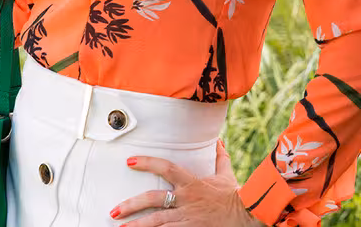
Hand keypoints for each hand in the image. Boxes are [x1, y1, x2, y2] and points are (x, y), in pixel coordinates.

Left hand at [111, 139, 265, 225]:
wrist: (246, 215)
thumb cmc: (234, 196)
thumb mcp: (225, 175)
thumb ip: (219, 158)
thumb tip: (218, 142)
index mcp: (192, 183)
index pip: (167, 168)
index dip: (148, 162)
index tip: (130, 161)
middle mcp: (186, 200)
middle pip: (154, 200)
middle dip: (132, 205)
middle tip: (114, 210)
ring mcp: (187, 217)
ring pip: (157, 222)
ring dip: (137, 225)